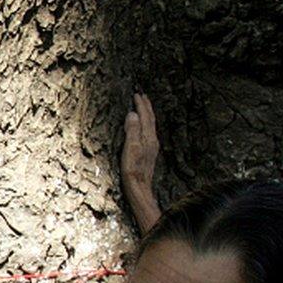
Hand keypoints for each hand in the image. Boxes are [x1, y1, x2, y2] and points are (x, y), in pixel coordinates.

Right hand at [121, 92, 161, 232]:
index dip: (141, 105)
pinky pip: (148, 133)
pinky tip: (143, 128)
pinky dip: (145, 125)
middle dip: (147, 107)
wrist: (140, 188)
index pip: (145, 116)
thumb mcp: (130, 149)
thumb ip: (132, 130)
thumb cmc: (133, 170)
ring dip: (147, 115)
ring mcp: (152, 147)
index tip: (136, 94)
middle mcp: (152, 140)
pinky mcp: (148, 154)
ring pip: (150, 126)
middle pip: (151, 120)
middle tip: (142, 96)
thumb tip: (132, 113)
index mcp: (148, 137)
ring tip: (143, 108)